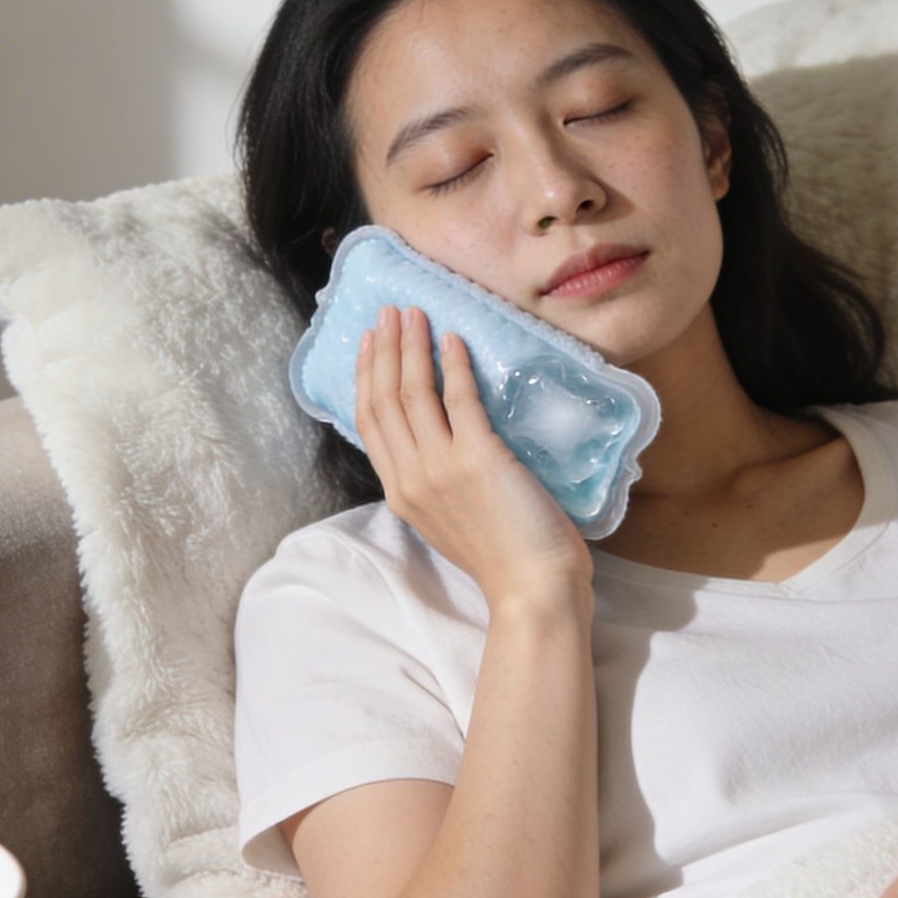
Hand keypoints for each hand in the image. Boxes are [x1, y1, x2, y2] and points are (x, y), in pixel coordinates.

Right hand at [357, 303, 591, 605]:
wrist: (532, 588)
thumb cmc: (503, 558)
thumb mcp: (448, 520)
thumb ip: (434, 482)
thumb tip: (438, 441)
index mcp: (400, 494)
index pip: (370, 423)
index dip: (366, 376)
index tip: (369, 342)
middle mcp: (411, 477)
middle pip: (383, 399)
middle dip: (382, 349)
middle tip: (389, 310)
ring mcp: (441, 467)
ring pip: (412, 392)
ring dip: (410, 345)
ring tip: (414, 313)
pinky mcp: (478, 458)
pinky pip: (458, 399)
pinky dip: (453, 364)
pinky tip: (453, 340)